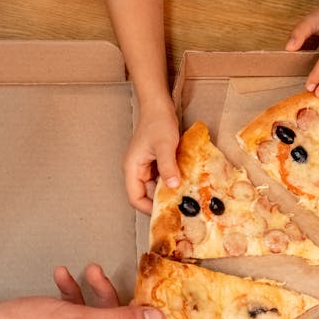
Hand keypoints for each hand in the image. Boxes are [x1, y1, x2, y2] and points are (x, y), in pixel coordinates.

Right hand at [123, 98, 180, 213]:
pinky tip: (186, 186)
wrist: (159, 106)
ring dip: (169, 193)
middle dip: (162, 203)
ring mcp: (147, 168)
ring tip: (186, 200)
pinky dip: (173, 183)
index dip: (149, 209)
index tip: (167, 212)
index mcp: (132, 169)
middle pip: (147, 196)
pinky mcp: (156, 164)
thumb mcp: (164, 145)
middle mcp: (137, 171)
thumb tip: (173, 186)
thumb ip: (167, 166)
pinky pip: (163, 179)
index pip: (135, 198)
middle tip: (181, 209)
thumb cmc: (158, 123)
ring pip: (156, 188)